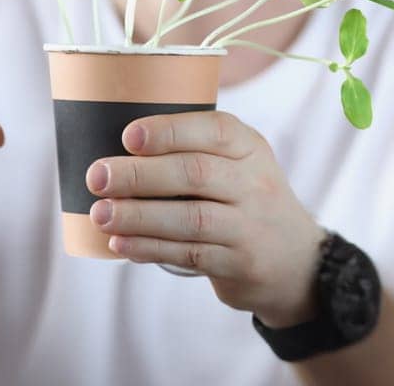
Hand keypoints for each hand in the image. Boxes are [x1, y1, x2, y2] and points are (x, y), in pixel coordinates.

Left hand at [84, 110, 325, 327]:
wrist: (297, 262)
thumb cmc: (245, 199)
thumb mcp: (238, 163)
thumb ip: (193, 150)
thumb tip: (116, 149)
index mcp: (249, 147)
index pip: (214, 130)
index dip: (169, 131)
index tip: (128, 136)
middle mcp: (255, 183)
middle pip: (195, 174)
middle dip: (140, 174)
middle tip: (97, 176)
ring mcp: (250, 226)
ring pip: (190, 218)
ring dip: (139, 216)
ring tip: (101, 213)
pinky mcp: (239, 263)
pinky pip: (189, 255)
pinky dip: (151, 248)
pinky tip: (122, 243)